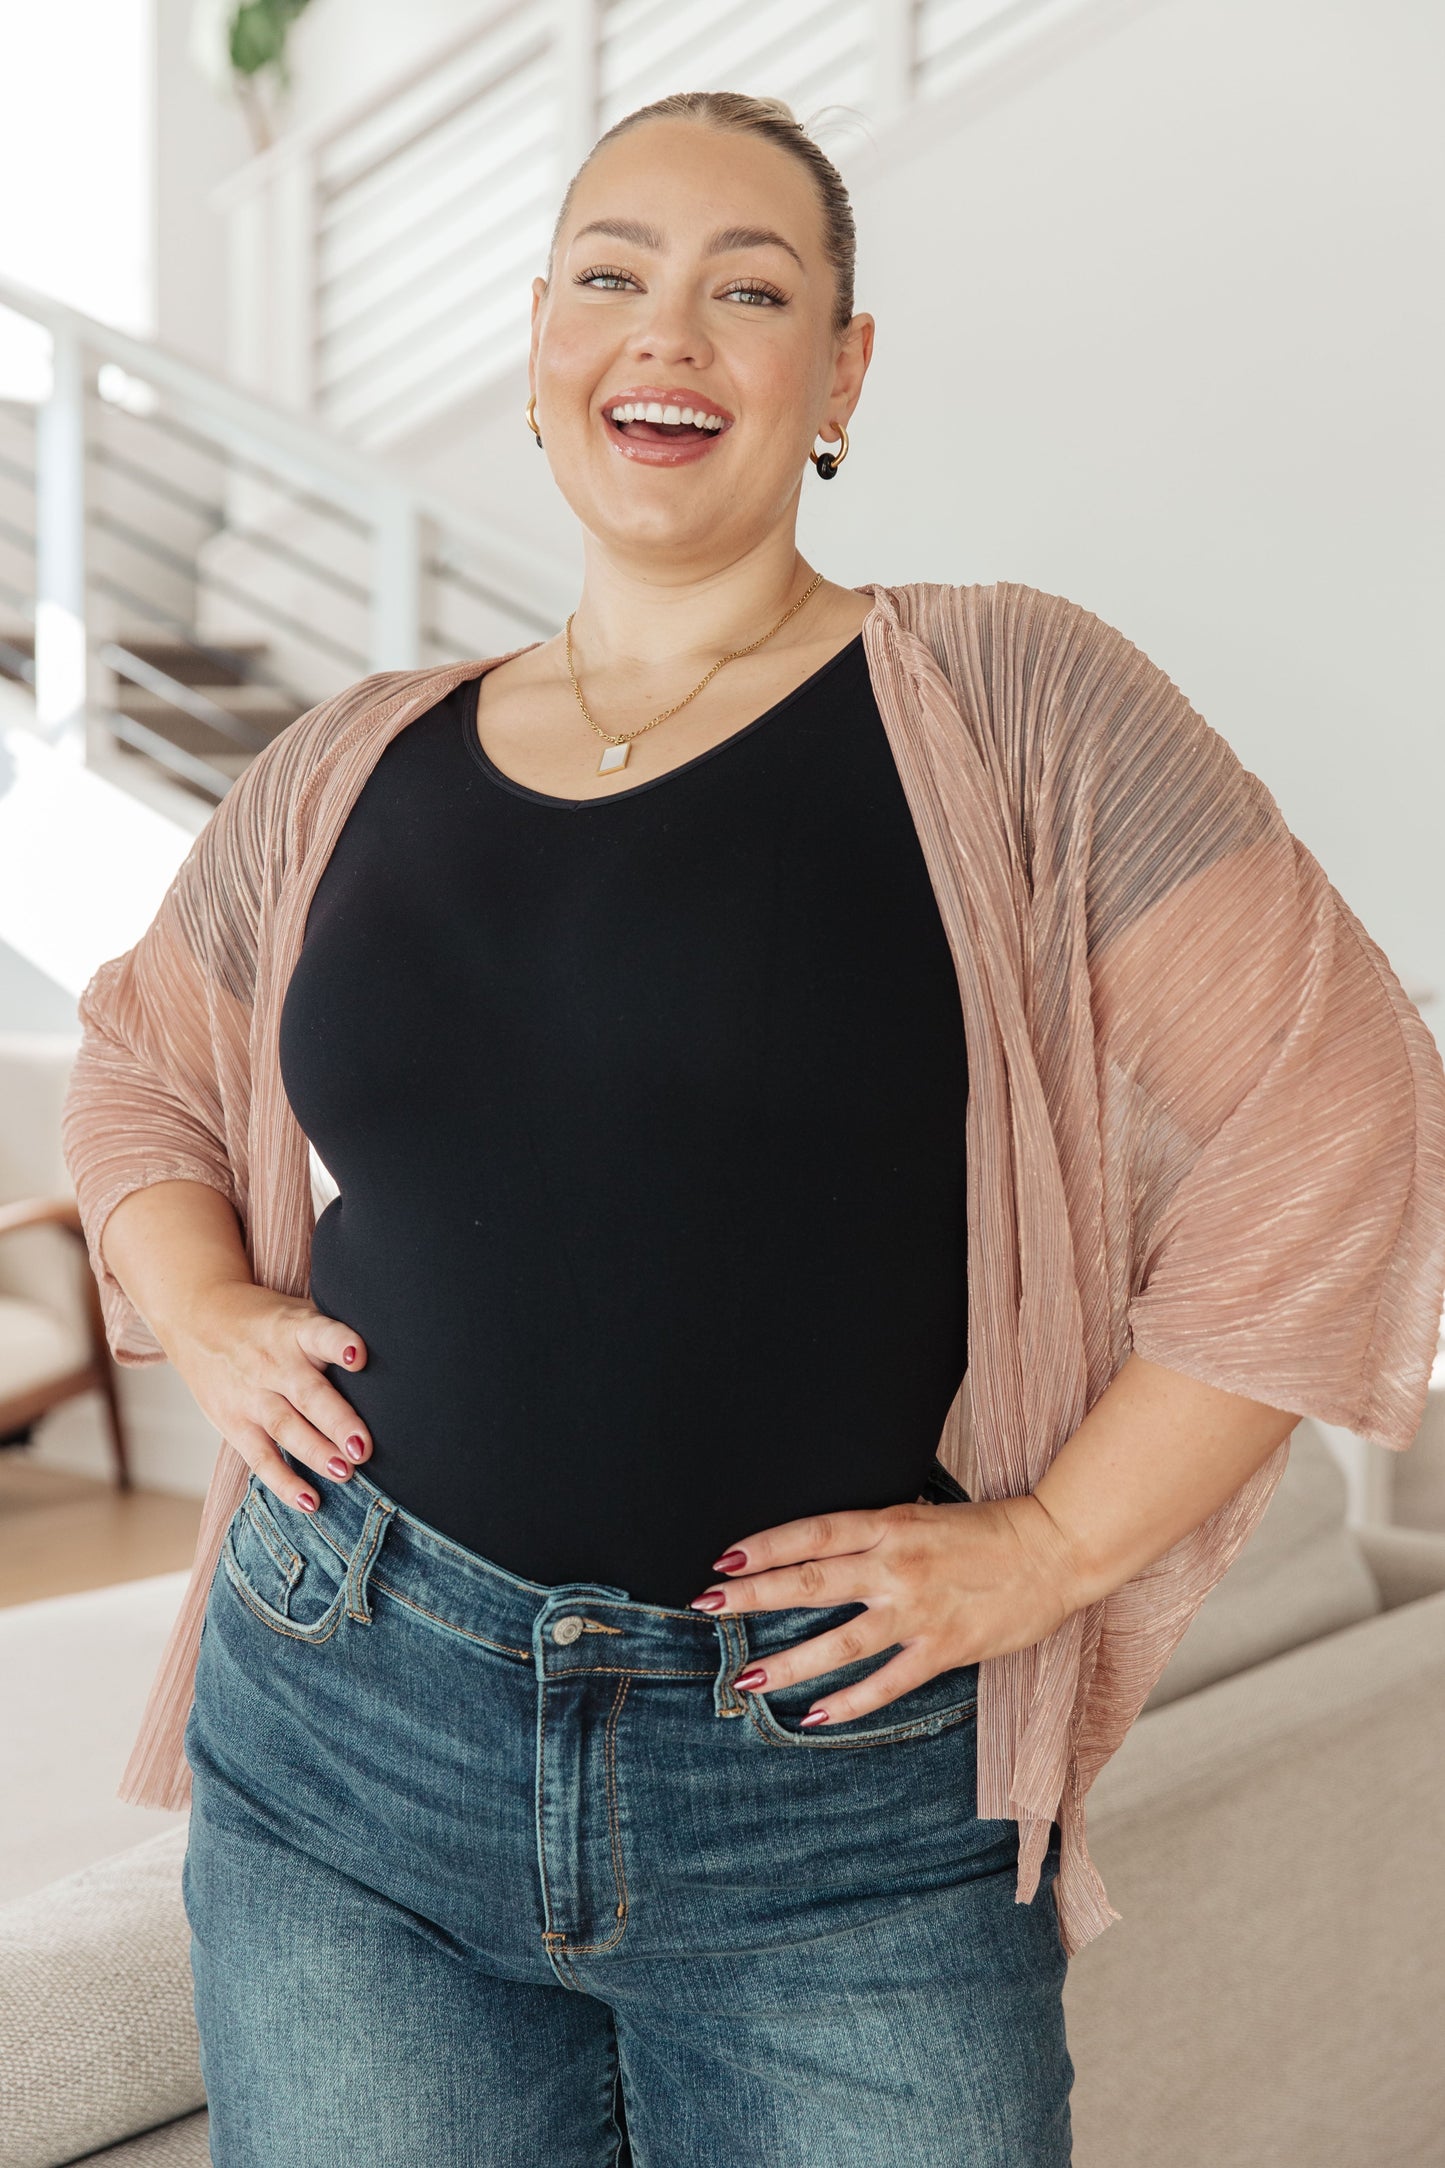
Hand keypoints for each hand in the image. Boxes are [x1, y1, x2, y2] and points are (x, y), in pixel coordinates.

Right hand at [156, 1281, 373, 1513]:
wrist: (196, 1318)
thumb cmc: (268, 1322)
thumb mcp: (298, 1313)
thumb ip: (335, 1333)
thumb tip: (399, 1351)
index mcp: (294, 1330)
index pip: (319, 1334)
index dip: (339, 1343)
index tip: (359, 1355)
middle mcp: (273, 1363)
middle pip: (307, 1394)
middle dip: (337, 1421)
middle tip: (364, 1447)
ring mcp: (252, 1396)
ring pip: (286, 1428)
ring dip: (317, 1454)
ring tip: (347, 1473)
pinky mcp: (234, 1423)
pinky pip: (261, 1457)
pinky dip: (284, 1482)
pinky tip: (311, 1501)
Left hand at [688, 1494, 1084, 1727]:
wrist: (1054, 1549)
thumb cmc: (987, 1532)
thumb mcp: (922, 1515)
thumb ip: (876, 1533)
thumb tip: (824, 1547)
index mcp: (889, 1524)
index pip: (814, 1533)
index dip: (766, 1546)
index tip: (724, 1560)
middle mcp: (897, 1565)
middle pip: (812, 1581)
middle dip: (754, 1596)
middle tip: (708, 1606)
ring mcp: (919, 1609)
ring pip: (842, 1640)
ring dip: (791, 1661)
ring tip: (748, 1677)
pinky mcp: (944, 1648)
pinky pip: (888, 1681)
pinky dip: (851, 1702)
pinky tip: (816, 1717)